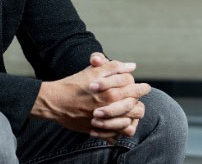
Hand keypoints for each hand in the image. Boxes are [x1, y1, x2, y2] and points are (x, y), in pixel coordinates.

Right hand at [30, 52, 150, 139]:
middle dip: (139, 102)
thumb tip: (132, 66)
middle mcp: (110, 108)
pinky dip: (120, 130)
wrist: (56, 101)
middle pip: (136, 107)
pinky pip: (116, 135)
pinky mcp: (98, 130)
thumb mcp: (93, 70)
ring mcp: (104, 121)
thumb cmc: (75, 83)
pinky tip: (120, 123)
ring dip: (132, 117)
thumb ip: (114, 67)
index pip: (135, 89)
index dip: (141, 87)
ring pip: (129, 123)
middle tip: (138, 99)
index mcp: (111, 91)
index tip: (145, 87)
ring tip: (132, 112)